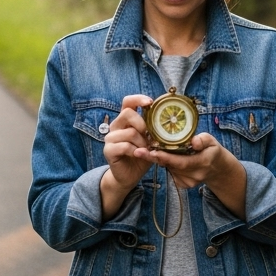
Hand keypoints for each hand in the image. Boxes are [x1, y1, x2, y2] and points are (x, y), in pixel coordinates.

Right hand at [100, 95, 153, 218]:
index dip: (138, 99)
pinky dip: (136, 151)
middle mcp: (116, 126)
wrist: (129, 176)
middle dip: (143, 124)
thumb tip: (167, 120)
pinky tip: (139, 155)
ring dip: (142, 142)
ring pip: (129, 132)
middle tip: (150, 136)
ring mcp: (110, 138)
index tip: (150, 102)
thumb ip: (153, 129)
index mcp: (125, 120)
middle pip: (127, 113)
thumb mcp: (150, 140)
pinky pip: (125, 146)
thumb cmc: (141, 155)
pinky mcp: (108, 150)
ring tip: (146, 149)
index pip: (128, 101)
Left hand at [137, 134, 246, 219]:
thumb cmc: (212, 150)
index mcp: (202, 162)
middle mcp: (195, 175)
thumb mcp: (212, 141)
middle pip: (171, 166)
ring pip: (169, 169)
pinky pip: (171, 173)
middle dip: (155, 158)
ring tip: (152, 149)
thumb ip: (204, 140)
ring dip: (160, 160)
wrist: (217, 169)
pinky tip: (168, 158)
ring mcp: (189, 182)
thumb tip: (194, 141)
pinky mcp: (184, 185)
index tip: (152, 152)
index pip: (181, 162)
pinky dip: (166, 165)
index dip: (166, 158)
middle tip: (139, 150)